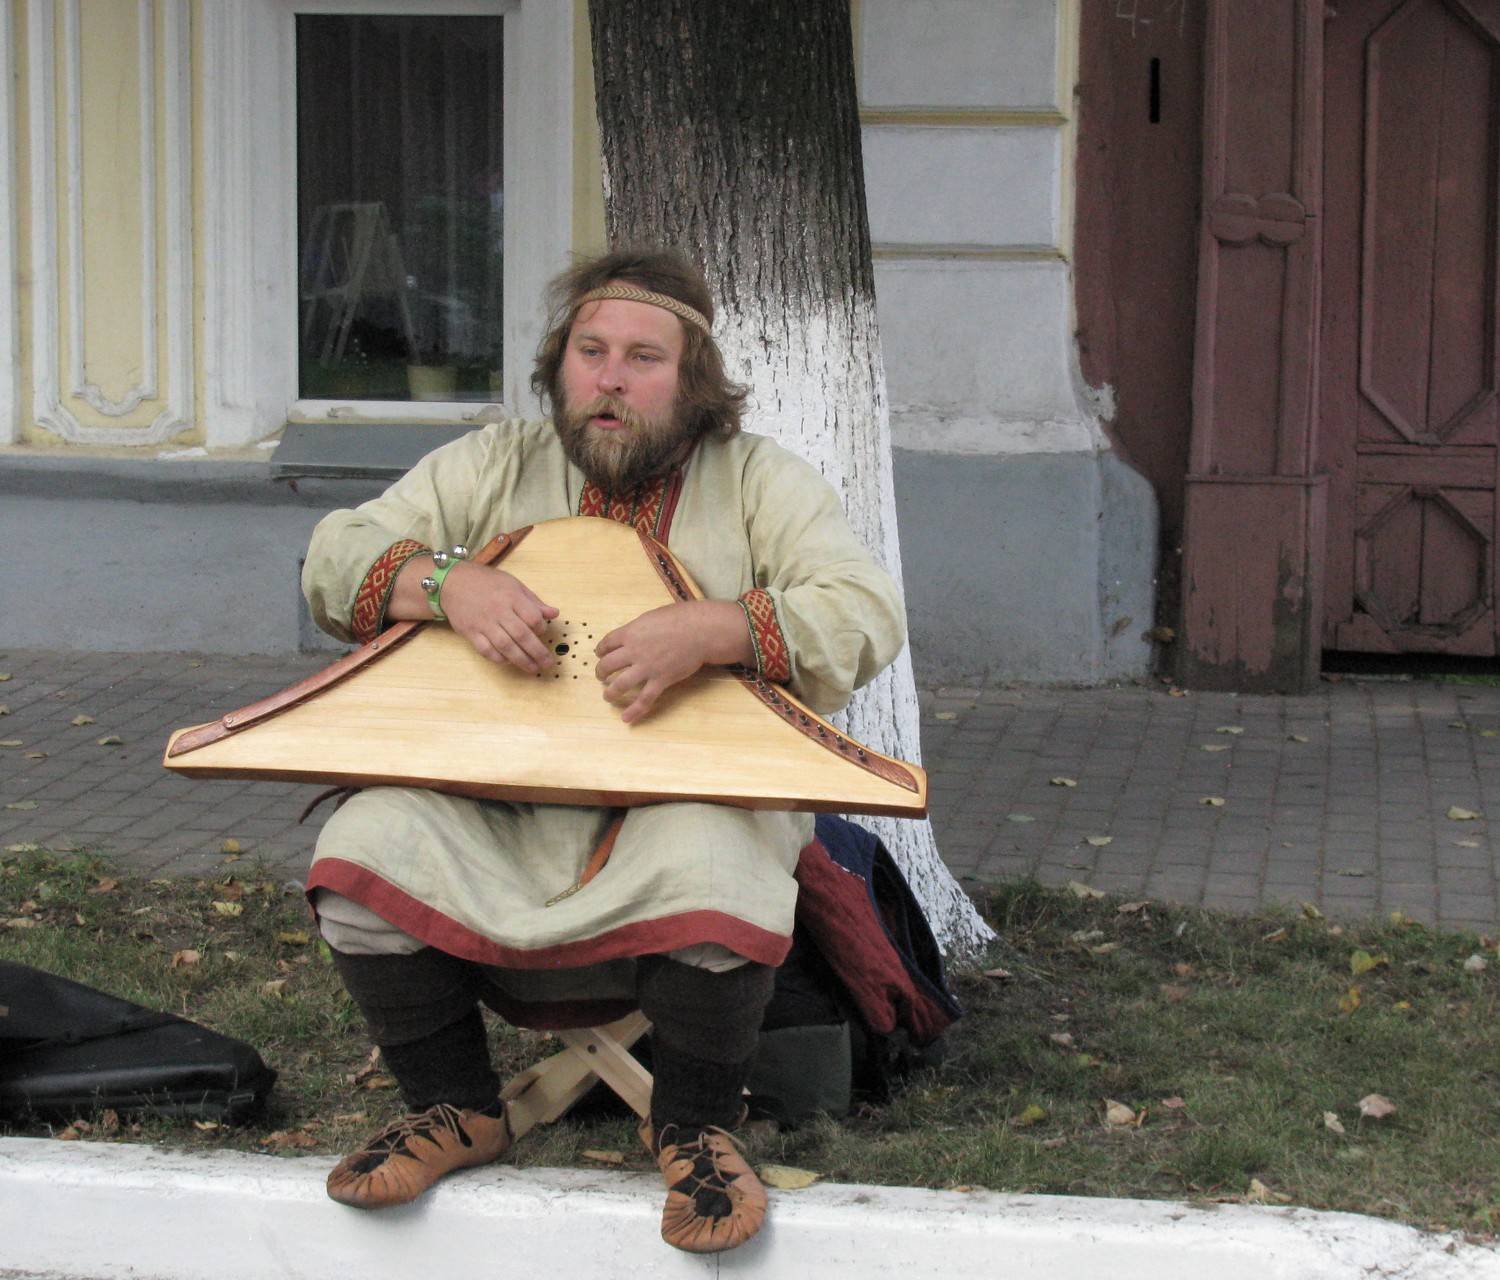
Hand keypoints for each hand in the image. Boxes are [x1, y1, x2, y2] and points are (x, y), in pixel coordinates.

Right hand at [441, 562, 559, 673]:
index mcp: (511, 597)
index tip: (543, 633)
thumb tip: (554, 613)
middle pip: (521, 635)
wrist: (453, 582)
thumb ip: (534, 601)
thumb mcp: (513, 585)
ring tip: (533, 668)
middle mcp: (498, 611)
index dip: (541, 629)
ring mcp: (483, 623)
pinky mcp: (470, 632)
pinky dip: (499, 658)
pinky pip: (486, 650)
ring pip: (505, 646)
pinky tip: (509, 662)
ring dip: (521, 660)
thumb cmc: (487, 583)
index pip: (532, 618)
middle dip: (537, 652)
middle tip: (547, 663)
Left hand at [595, 600, 753, 723]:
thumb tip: (632, 634)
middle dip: (601, 672)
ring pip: (620, 685)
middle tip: (601, 676)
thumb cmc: (680, 618)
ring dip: (610, 692)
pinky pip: (644, 699)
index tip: (600, 654)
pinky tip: (626, 718)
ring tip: (608, 696)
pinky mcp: (661, 680)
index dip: (600, 650)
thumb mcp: (652, 617)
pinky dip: (634, 711)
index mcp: (631, 633)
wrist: (700, 630)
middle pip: (608, 665)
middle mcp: (634, 651)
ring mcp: (647, 667)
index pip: (607, 643)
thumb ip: (639, 628)